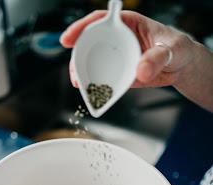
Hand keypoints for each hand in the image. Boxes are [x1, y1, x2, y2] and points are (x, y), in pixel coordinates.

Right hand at [60, 11, 193, 88]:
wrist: (182, 66)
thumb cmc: (178, 48)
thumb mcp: (172, 49)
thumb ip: (157, 57)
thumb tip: (141, 70)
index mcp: (128, 24)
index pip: (100, 21)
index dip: (80, 27)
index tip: (68, 39)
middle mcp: (118, 40)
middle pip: (90, 45)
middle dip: (78, 58)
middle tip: (74, 74)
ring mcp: (117, 58)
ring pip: (94, 65)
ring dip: (85, 77)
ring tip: (82, 88)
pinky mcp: (120, 74)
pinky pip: (106, 81)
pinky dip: (98, 89)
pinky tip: (95, 97)